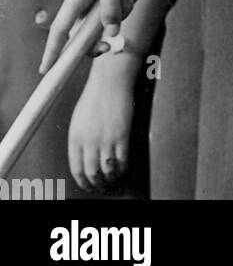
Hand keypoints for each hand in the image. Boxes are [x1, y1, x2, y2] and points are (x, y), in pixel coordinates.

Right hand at [40, 0, 141, 72]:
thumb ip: (111, 7)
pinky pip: (123, 2)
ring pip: (112, 15)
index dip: (53, 50)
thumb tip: (110, 31)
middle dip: (105, 32)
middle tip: (111, 44)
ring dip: (126, 6)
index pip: (60, 29)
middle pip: (91, 30)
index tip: (47, 69)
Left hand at [68, 60, 137, 192]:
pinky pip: (122, 160)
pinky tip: (124, 168)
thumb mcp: (79, 118)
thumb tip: (84, 157)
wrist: (110, 79)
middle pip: (92, 173)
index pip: (76, 169)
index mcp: (75, 137)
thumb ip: (80, 139)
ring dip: (111, 178)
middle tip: (103, 186)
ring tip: (114, 179)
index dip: (83, 181)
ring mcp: (105, 138)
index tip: (89, 185)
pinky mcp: (121, 135)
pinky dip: (123, 168)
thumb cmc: (96, 95)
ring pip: (107, 170)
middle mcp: (88, 141)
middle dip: (98, 184)